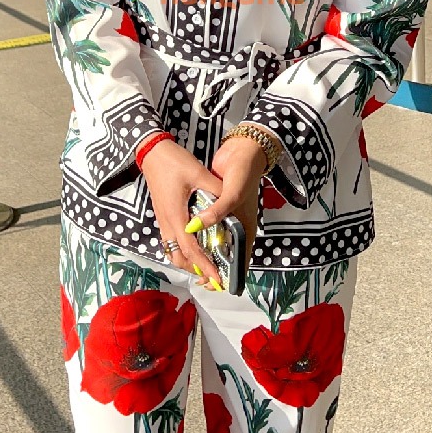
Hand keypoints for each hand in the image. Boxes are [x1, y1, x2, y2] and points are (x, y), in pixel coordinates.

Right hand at [139, 138, 223, 286]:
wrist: (152, 152)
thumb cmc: (173, 161)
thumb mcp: (198, 173)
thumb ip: (215, 190)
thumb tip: (231, 202)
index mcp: (175, 215)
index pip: (191, 249)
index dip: (204, 265)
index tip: (217, 277)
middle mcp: (166, 222)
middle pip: (179, 256)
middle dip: (196, 269)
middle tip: (213, 275)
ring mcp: (162, 220)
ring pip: (173, 251)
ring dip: (188, 261)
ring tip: (205, 264)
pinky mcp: (162, 216)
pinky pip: (170, 241)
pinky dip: (182, 250)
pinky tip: (194, 245)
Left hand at [193, 137, 265, 272]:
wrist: (244, 149)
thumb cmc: (244, 171)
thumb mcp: (232, 193)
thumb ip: (215, 212)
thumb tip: (193, 227)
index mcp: (246, 228)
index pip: (240, 260)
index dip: (229, 274)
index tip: (213, 283)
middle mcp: (237, 226)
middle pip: (225, 255)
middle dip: (211, 267)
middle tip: (197, 277)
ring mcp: (226, 218)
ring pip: (214, 243)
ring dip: (203, 252)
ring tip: (189, 262)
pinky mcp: (216, 208)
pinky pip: (207, 228)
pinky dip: (198, 235)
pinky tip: (185, 238)